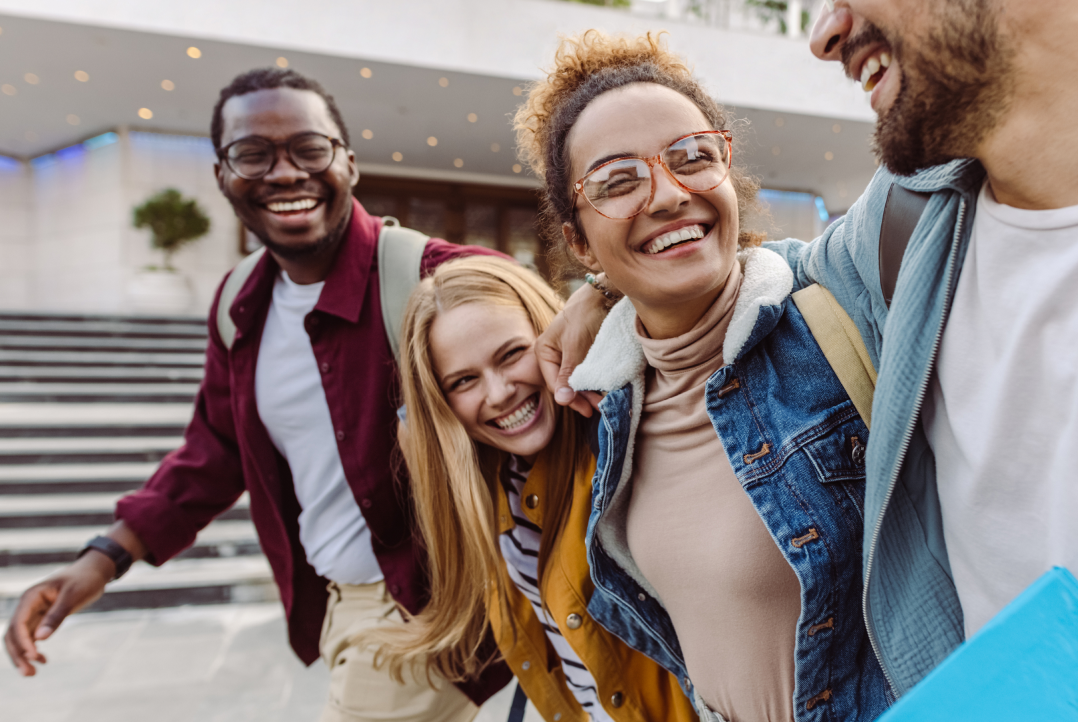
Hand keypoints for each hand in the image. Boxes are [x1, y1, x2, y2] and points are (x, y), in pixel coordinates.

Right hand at [4, 551, 113, 675]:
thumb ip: (56, 616)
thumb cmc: (84, 580)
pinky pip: (31, 637)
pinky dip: (33, 650)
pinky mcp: (41, 618)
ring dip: (23, 656)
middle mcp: (27, 606)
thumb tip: (39, 639)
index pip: (18, 623)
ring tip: (32, 674)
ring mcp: (33, 612)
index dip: (23, 642)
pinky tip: (43, 660)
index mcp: (31, 597)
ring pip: (20, 638)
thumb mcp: (73, 597)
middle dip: (18, 655)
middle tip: (29, 674)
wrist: (93, 572)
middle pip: (13, 634)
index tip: (34, 657)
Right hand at [536, 284, 608, 417]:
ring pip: (576, 381)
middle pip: (565, 384)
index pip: (554, 383)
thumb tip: (561, 400)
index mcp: (543, 352)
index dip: (570, 398)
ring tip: (603, 402)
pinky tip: (603, 390)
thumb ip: (568, 373)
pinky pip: (585, 373)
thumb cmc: (585, 316)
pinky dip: (593, 382)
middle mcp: (552, 355)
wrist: (603, 296)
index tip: (587, 409)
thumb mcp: (575, 347)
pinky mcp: (581, 354)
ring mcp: (567, 355)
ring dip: (589, 392)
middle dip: (581, 397)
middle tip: (598, 408)